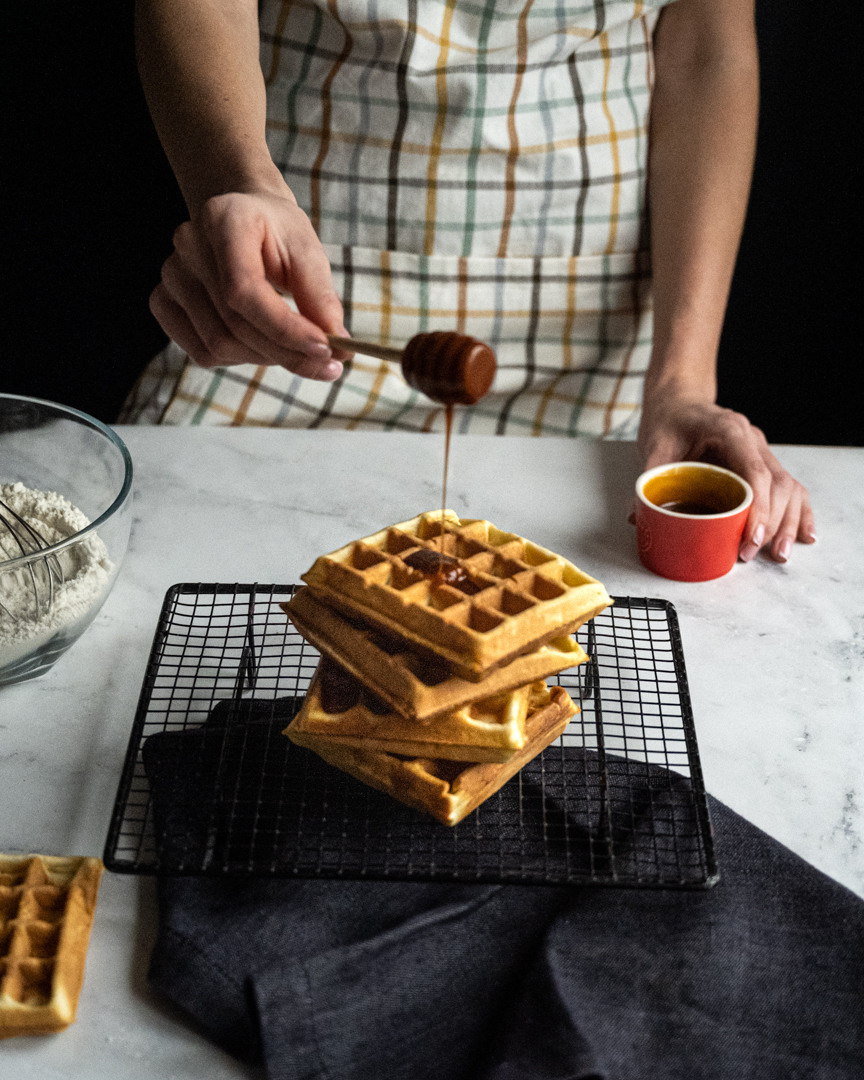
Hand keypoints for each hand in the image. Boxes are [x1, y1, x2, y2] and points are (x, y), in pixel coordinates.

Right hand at [150, 188, 349, 379]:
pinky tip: (259, 342)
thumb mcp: (308, 251)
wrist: (241, 218)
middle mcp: (187, 245)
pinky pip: (201, 352)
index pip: (244, 290)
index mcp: (223, 219)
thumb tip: (338, 346)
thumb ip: (321, 297)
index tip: (325, 349)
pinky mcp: (163, 302)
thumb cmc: (277, 233)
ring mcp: (170, 275)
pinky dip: (238, 358)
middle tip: (327, 364)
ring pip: (219, 346)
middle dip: (286, 352)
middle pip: (233, 325)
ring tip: (293, 345)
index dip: (285, 328)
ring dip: (266, 357)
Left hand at [638, 395, 815, 562]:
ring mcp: (760, 450)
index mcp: (729, 430)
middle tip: (753, 552)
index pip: (755, 471)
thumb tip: (636, 517)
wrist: (679, 401)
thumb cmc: (669, 420)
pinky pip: (788, 487)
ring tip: (778, 554)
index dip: (759, 507)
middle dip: (772, 522)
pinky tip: (803, 535)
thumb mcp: (654, 447)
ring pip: (788, 487)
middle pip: (778, 483)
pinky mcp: (761, 462)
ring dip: (787, 522)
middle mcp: (752, 439)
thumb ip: (648, 479)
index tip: (752, 536)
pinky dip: (796, 512)